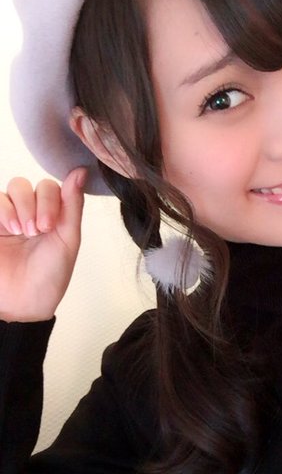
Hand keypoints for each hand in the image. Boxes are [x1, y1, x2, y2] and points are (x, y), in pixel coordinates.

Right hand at [0, 168, 86, 321]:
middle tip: (36, 231)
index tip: (49, 226)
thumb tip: (81, 170)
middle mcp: (27, 213)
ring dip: (17, 207)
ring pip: (9, 191)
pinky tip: (9, 227)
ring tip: (21, 231)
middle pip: (25, 185)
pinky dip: (1, 209)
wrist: (24, 303)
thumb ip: (72, 204)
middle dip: (33, 204)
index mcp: (50, 215)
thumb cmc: (50, 275)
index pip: (48, 187)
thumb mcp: (68, 239)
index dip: (49, 200)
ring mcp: (6, 220)